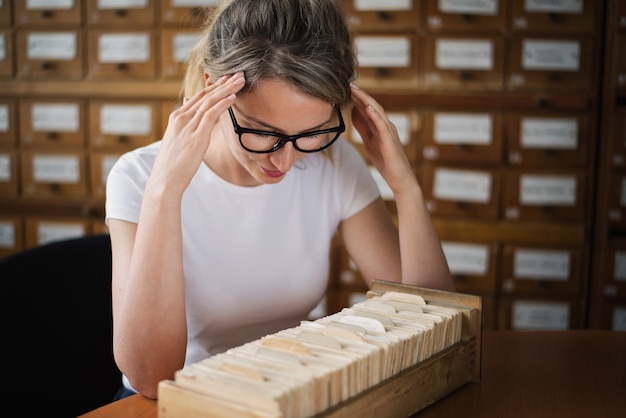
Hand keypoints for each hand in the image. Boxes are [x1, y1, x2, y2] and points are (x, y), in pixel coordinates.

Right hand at [150, 73, 245, 195]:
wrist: (164, 180)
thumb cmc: (173, 165)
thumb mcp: (177, 141)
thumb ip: (184, 125)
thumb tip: (188, 110)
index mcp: (177, 118)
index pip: (199, 97)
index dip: (215, 86)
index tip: (228, 79)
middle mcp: (181, 118)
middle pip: (205, 95)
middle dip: (224, 83)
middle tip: (239, 73)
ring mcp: (188, 126)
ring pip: (210, 101)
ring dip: (227, 89)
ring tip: (241, 80)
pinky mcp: (196, 136)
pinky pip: (211, 115)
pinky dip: (223, 104)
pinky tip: (233, 97)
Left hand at [350, 83, 415, 194]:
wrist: (401, 180)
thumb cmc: (387, 162)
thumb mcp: (370, 141)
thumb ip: (363, 127)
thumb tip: (353, 112)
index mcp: (381, 126)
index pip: (368, 109)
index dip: (357, 98)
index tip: (346, 89)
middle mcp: (387, 126)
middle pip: (372, 106)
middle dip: (360, 95)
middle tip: (348, 84)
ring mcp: (389, 133)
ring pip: (377, 112)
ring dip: (366, 100)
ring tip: (355, 90)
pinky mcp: (390, 141)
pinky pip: (382, 125)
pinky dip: (375, 115)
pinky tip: (367, 107)